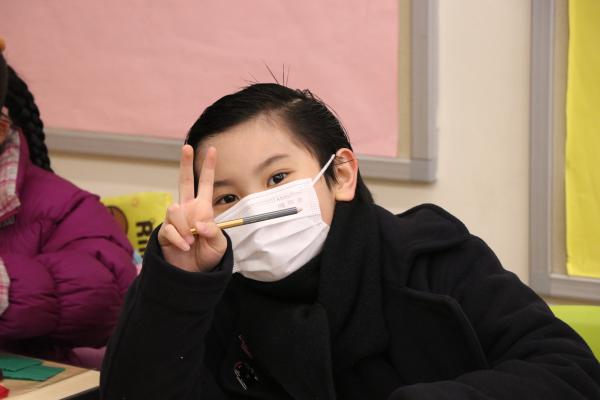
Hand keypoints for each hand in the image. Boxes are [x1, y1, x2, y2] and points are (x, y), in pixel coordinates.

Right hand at [157, 145, 226, 271]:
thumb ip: (214, 231)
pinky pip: (170, 228)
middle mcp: (188, 209)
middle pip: (184, 181)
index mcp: (203, 209)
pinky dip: (179, 239)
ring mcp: (175, 219)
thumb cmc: (207, 256)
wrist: (192, 274)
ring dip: (185, 226)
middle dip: (186, 164)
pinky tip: (185, 247)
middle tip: (187, 147)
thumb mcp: (219, 244)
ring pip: (175, 209)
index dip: (209, 168)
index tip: (213, 150)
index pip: (206, 184)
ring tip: (192, 241)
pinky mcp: (164, 231)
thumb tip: (200, 223)